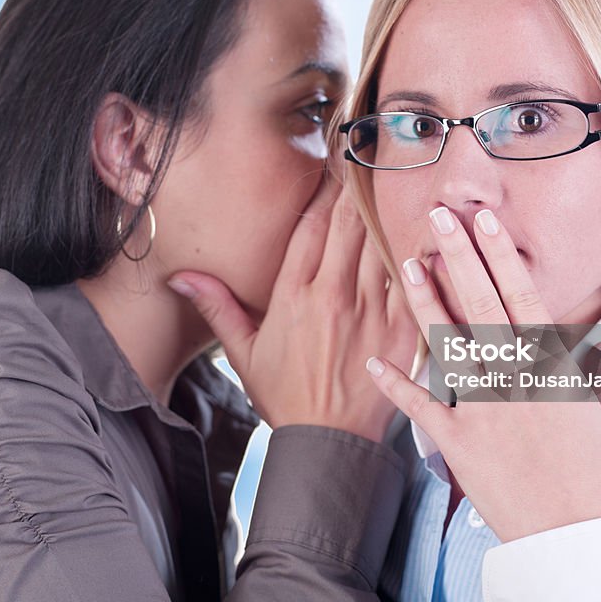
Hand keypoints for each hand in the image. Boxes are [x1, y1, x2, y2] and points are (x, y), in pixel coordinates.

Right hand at [169, 177, 417, 442]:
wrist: (329, 443)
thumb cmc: (285, 396)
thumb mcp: (243, 352)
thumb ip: (217, 307)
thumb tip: (179, 277)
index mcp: (293, 296)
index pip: (310, 226)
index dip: (323, 191)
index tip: (332, 166)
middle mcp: (333, 296)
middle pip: (348, 223)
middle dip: (356, 187)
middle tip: (365, 158)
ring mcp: (370, 310)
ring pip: (380, 242)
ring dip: (384, 209)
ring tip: (391, 178)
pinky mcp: (400, 327)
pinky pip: (410, 277)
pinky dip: (414, 250)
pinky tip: (421, 225)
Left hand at [366, 205, 600, 540]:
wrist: (569, 536)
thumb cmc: (594, 479)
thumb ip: (597, 378)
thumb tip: (597, 345)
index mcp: (550, 369)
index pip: (521, 297)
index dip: (499, 255)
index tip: (485, 221)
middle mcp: (512, 379)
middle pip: (479, 305)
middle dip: (458, 257)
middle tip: (438, 218)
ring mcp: (482, 408)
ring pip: (447, 343)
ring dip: (425, 301)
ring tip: (408, 263)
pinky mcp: (456, 441)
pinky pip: (421, 405)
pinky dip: (397, 383)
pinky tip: (375, 359)